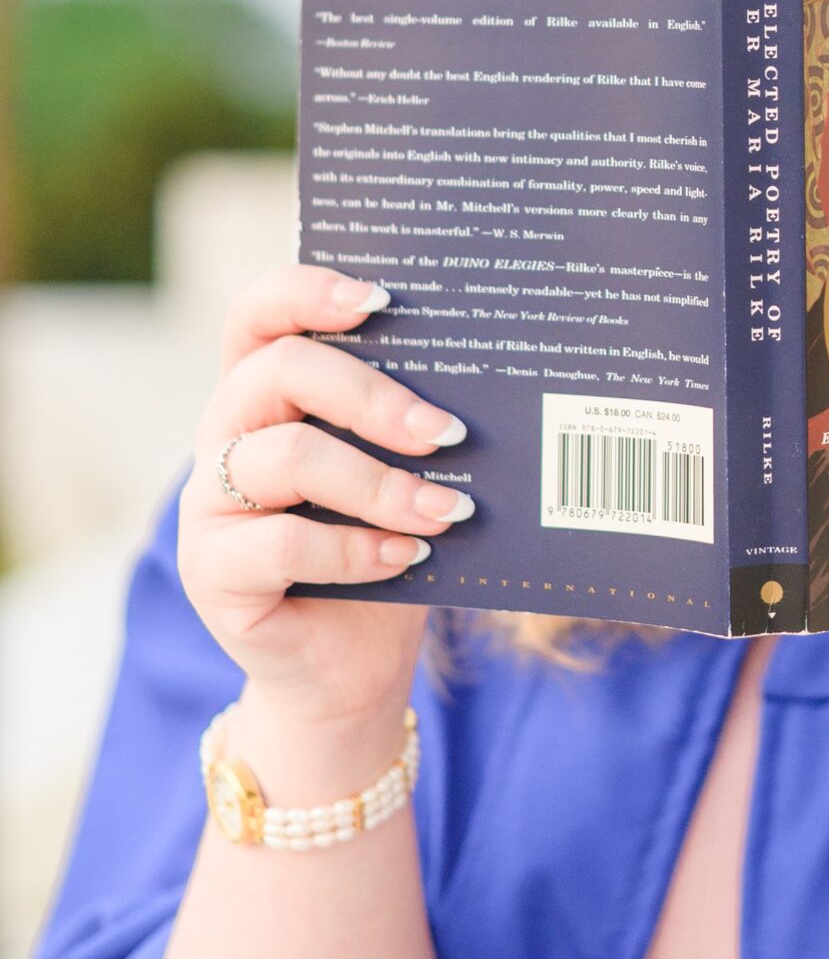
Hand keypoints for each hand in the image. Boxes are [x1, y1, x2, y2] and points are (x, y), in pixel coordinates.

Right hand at [180, 266, 475, 727]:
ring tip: (446, 511)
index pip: (258, 313)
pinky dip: (358, 548)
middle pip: (278, 371)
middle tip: (445, 432)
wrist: (350, 667)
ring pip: (287, 458)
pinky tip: (408, 556)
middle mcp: (225, 435)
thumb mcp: (400, 475)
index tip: (381, 300)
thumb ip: (413, 426)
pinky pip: (282, 543)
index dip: (307, 290)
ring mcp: (208, 503)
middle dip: (372, 395)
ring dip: (380, 483)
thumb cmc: (386, 549)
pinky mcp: (211, 570)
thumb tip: (490, 384)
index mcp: (265, 392)